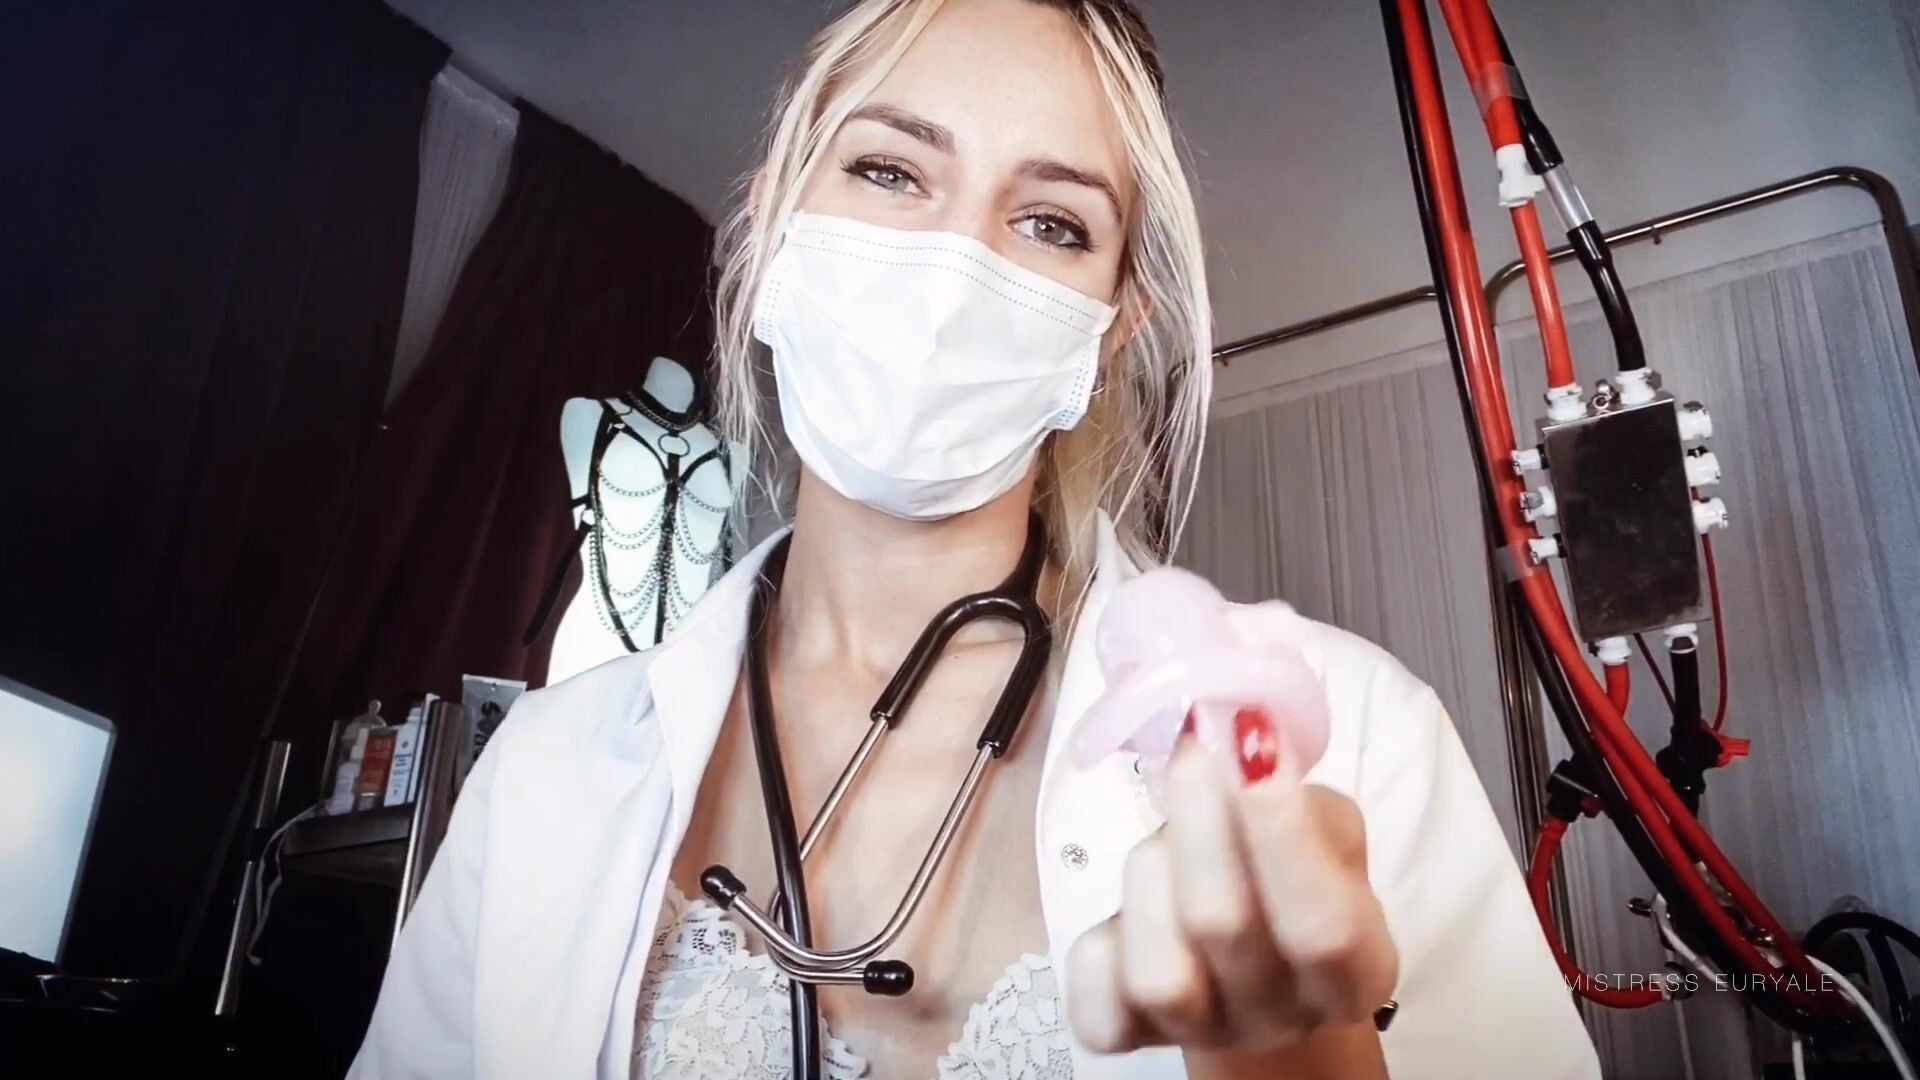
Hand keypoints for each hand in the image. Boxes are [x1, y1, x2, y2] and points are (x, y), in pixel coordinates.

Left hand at [1064, 736, 1397, 1071]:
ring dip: (1152, 873)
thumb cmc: (1294, 878)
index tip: (1252, 739)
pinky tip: (1128, 907)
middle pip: (1223, 926)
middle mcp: (1279, 1016)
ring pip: (1156, 968)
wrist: (1256, 967)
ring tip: (1165, 836)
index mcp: (1353, 971)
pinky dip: (1099, 941)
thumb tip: (1236, 727)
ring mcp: (1200, 1033)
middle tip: (1193, 750)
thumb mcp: (1326, 830)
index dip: (1282, 833)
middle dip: (1198, 819)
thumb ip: (1294, 787)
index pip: (1324, 925)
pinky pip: (1095, 995)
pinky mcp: (1126, 1034)